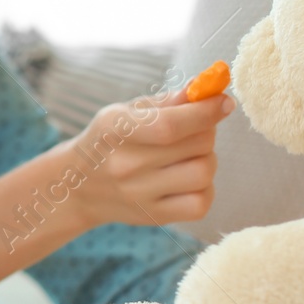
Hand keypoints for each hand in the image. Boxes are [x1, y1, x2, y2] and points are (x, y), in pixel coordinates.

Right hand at [64, 88, 233, 227]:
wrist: (79, 187)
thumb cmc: (110, 141)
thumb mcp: (126, 112)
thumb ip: (168, 101)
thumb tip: (210, 87)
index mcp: (114, 129)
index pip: (170, 125)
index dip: (206, 112)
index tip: (224, 102)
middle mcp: (124, 165)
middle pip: (198, 144)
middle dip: (206, 130)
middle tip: (194, 128)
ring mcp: (138, 195)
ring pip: (204, 172)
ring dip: (207, 158)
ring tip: (189, 154)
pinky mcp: (153, 217)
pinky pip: (201, 203)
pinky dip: (204, 187)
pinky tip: (188, 178)